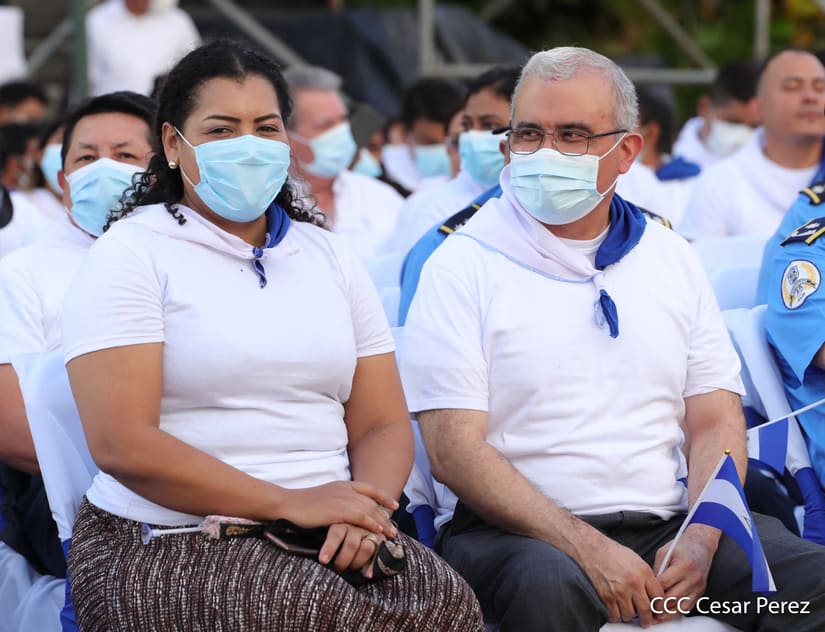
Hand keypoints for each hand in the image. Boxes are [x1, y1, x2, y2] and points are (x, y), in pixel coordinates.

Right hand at [279, 481, 398, 536]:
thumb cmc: (304, 504)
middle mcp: (345, 489)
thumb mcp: (326, 497)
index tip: (394, 506)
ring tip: (390, 534)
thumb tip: (349, 511)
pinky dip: (371, 524)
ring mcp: (342, 498)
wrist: (288, 504)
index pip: (370, 488)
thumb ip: (339, 500)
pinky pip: (360, 517)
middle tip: (394, 529)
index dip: (384, 497)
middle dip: (385, 515)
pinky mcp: (337, 510)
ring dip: (382, 523)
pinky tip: (377, 533)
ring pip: (369, 510)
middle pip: (372, 502)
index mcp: (343, 484)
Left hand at [319, 523, 384, 574]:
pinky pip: (378, 553)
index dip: (329, 548)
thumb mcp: (328, 532)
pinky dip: (373, 566)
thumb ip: (323, 540)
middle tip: (338, 568)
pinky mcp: (379, 538)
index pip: (336, 536)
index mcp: (341, 523)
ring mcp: (369, 531)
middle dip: (344, 561)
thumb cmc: (338, 536)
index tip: (323, 560)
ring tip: (350, 570)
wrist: (359, 521)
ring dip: (357, 563)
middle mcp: (356, 525)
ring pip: (366, 548)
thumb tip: (317, 558)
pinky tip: (368, 575)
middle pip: (352, 544)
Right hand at [579, 535, 663, 627]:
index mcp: (643, 572)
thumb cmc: (613, 553)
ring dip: (629, 616)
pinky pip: (614, 615)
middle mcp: (633, 582)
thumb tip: (653, 593)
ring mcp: (619, 590)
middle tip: (646, 620)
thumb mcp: (636, 560)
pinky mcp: (606, 596)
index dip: (659, 606)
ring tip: (627, 610)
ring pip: (630, 615)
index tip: (657, 610)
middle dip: (647, 618)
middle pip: (646, 610)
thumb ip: (646, 577)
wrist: (592, 549)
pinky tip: (616, 609)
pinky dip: (616, 616)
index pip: (659, 596)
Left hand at [652, 526, 716, 622]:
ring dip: (666, 613)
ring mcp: (698, 587)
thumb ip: (656, 569)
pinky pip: (687, 607)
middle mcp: (693, 578)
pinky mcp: (700, 593)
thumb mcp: (664, 552)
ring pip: (680, 606)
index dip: (651, 591)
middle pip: (672, 598)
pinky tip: (666, 614)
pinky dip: (676, 612)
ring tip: (653, 617)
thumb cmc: (681, 547)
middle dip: (657, 606)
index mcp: (684, 565)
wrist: (701, 545)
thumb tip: (647, 586)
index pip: (664, 583)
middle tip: (644, 610)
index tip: (641, 596)